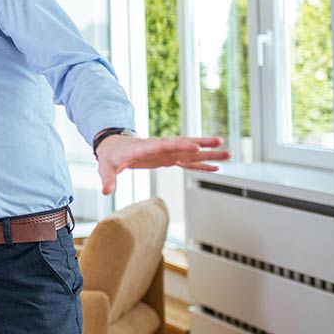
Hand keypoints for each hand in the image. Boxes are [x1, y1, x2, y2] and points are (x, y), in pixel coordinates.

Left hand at [96, 134, 229, 194]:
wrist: (114, 146)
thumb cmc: (110, 155)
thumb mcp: (105, 166)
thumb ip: (107, 178)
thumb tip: (106, 191)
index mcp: (145, 147)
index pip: (164, 146)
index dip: (179, 145)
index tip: (194, 146)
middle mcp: (159, 147)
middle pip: (183, 145)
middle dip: (202, 145)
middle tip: (220, 143)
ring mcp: (166, 153)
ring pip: (190, 152)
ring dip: (208, 153)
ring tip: (227, 152)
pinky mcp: (168, 158)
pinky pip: (188, 162)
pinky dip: (201, 164)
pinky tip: (216, 166)